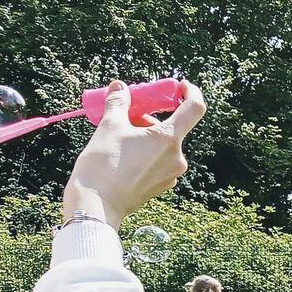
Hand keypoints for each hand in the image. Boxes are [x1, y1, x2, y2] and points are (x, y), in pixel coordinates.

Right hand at [62, 79, 206, 228]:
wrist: (97, 205)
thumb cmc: (103, 164)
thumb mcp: (109, 126)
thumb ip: (119, 103)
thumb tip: (120, 87)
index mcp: (168, 139)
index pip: (194, 108)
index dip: (190, 92)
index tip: (179, 86)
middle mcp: (177, 157)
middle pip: (171, 127)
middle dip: (149, 118)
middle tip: (125, 116)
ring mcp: (172, 173)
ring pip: (163, 145)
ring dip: (146, 135)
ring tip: (119, 138)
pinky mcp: (163, 185)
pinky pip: (159, 160)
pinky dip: (146, 152)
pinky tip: (124, 155)